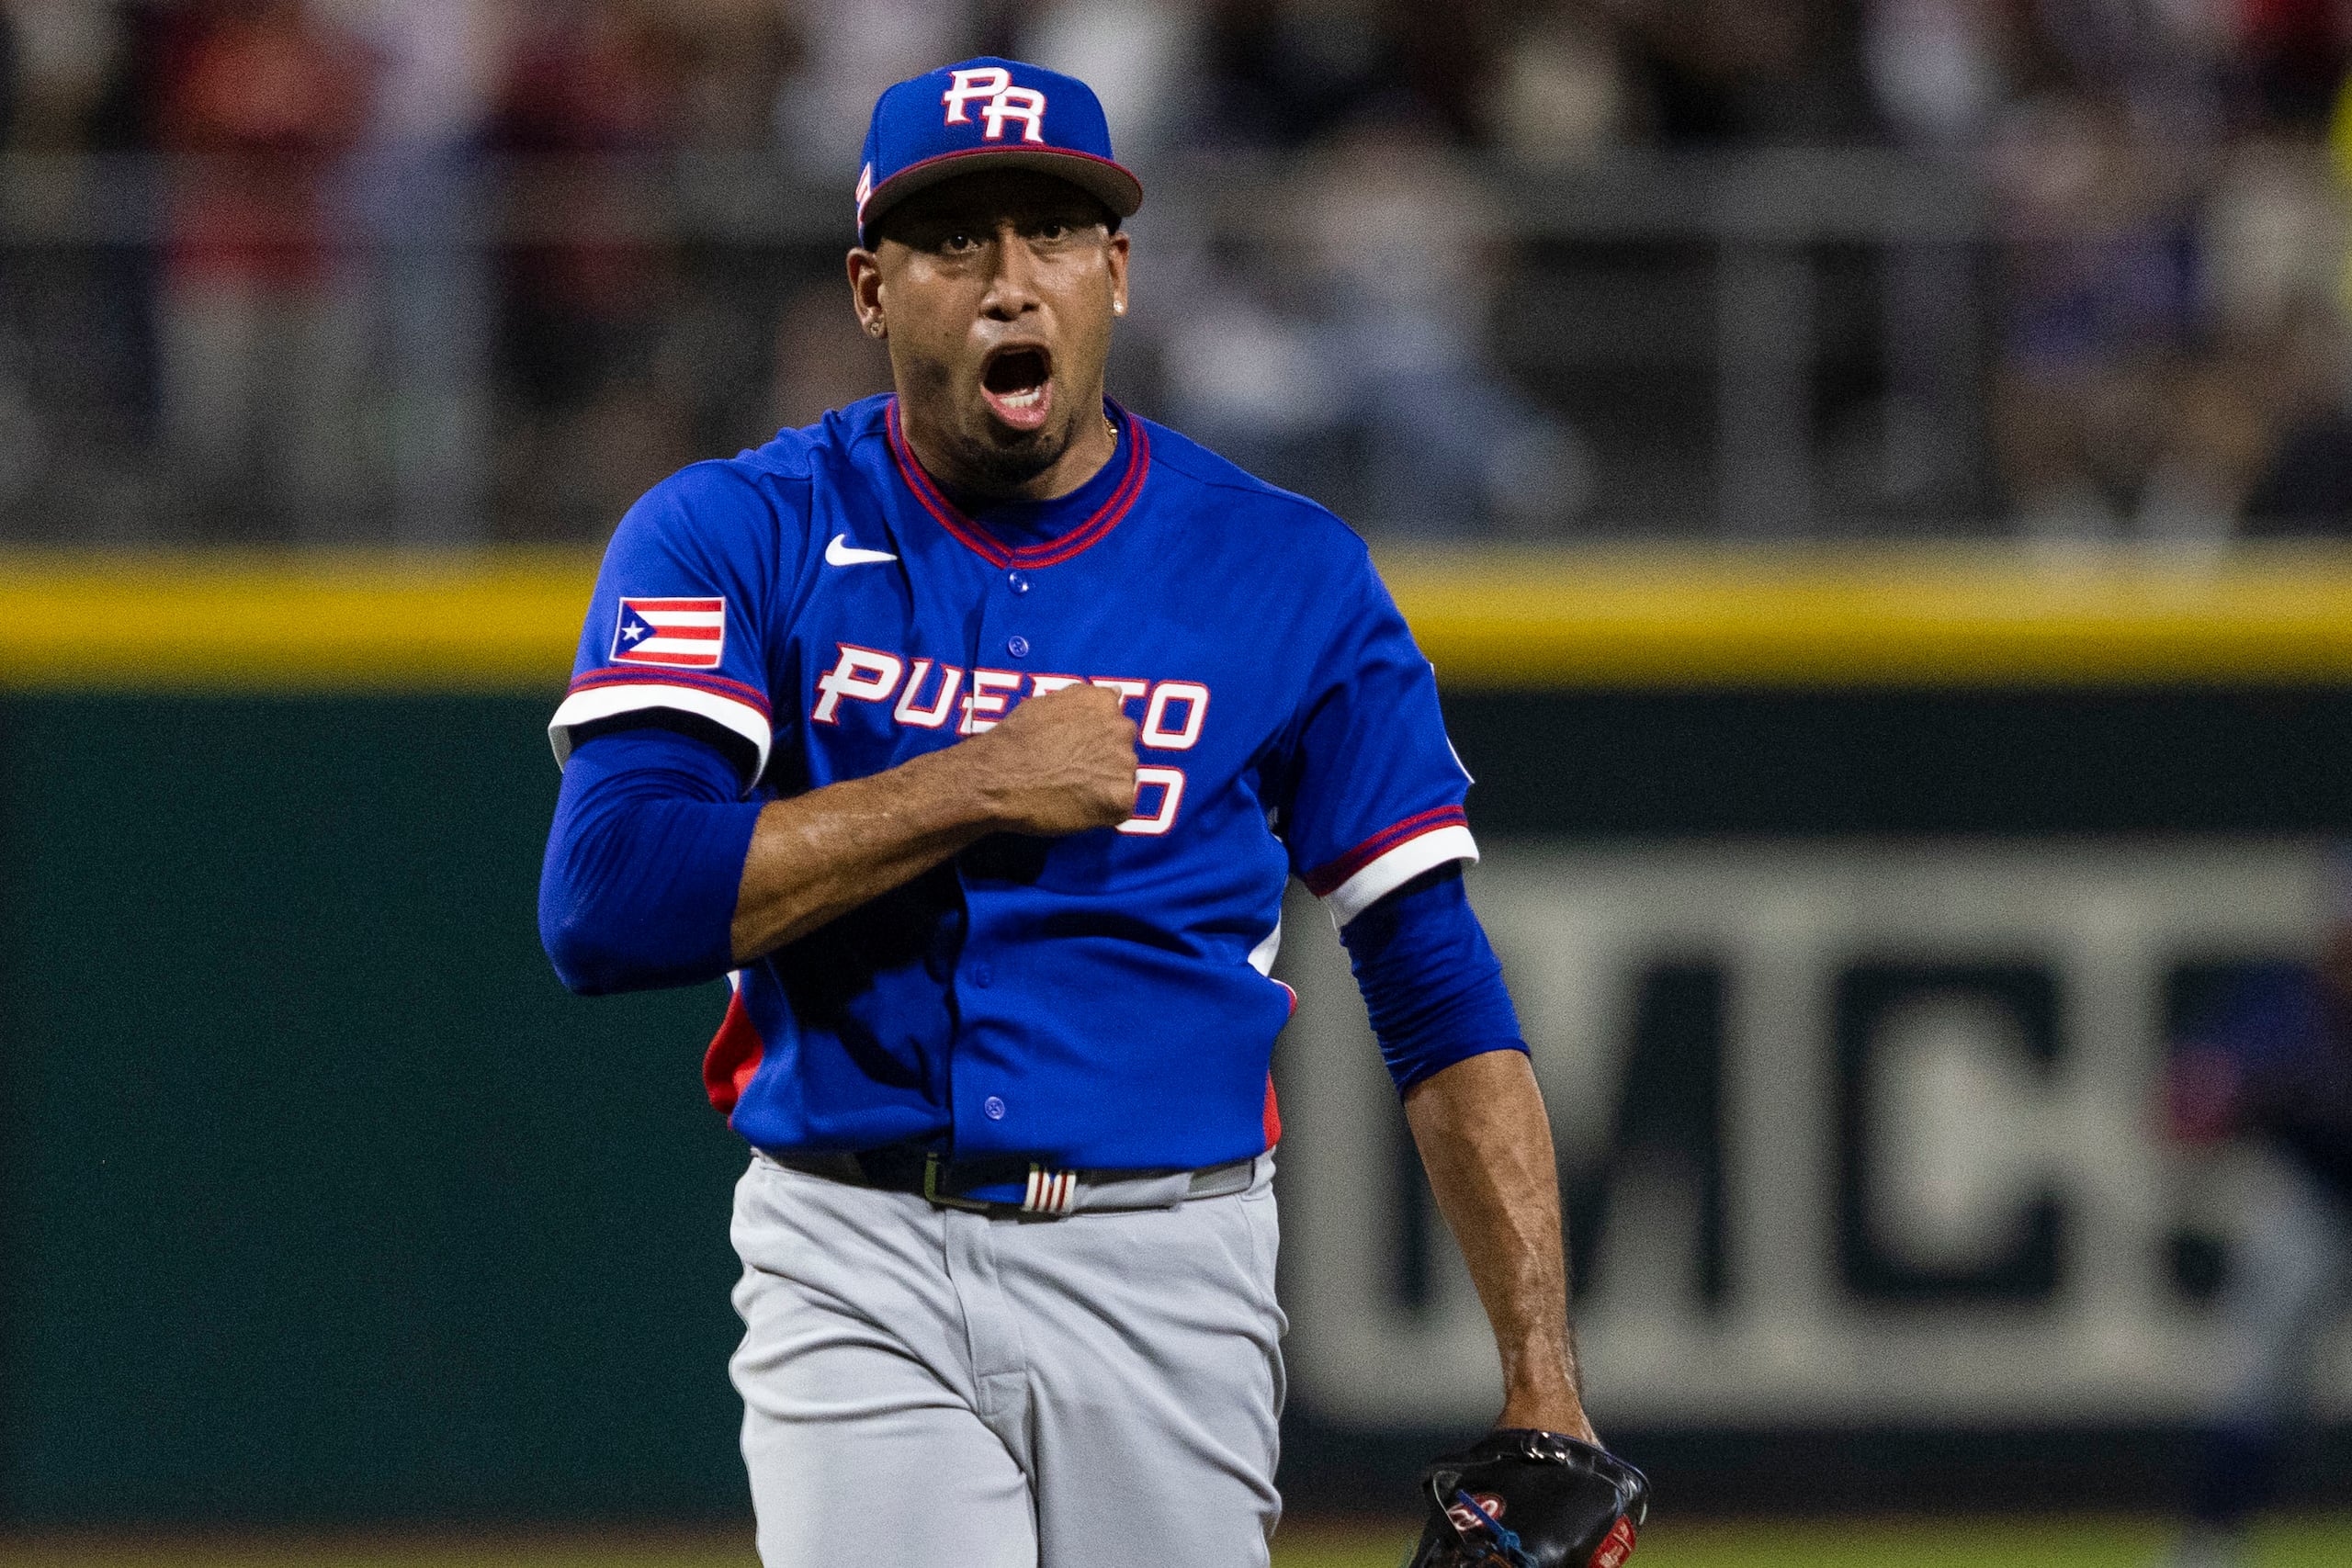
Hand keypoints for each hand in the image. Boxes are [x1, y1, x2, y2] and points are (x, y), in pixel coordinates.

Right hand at [960, 682, 1138, 834]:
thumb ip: (1085, 699)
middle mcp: (1121, 729)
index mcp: (1104, 703)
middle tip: (1071, 772)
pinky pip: (1120, 807)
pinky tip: (1077, 807)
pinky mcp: (1121, 800)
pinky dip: (1103, 811)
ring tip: (1071, 790)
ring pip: (1123, 778)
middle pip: (1123, 749)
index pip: (1114, 723)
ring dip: (1105, 785)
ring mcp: (1124, 765)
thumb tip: (1116, 694)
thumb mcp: (1048, 702)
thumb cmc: (1015, 740)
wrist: (998, 778)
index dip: (1095, 741)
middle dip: (1103, 761)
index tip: (1075, 751)